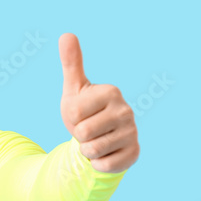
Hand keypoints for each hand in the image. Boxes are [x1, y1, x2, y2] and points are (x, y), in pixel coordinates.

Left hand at [59, 33, 138, 172]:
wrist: (98, 139)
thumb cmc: (83, 111)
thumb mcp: (74, 88)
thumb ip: (71, 63)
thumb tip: (66, 34)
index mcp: (111, 92)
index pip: (74, 112)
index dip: (71, 117)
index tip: (81, 114)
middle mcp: (126, 111)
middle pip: (83, 133)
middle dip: (78, 136)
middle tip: (88, 130)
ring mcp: (133, 133)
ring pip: (92, 150)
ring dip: (87, 151)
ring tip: (95, 141)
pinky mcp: (134, 154)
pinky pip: (104, 166)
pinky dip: (98, 164)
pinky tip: (105, 154)